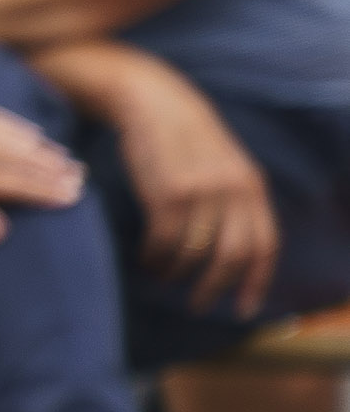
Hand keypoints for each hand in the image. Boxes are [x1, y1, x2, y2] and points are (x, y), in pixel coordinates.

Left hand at [0, 83, 90, 242]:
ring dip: (44, 149)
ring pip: (17, 138)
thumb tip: (0, 232)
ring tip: (66, 158)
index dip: (47, 191)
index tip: (73, 197)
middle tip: (81, 178)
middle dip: (54, 171)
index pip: (19, 184)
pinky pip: (0, 118)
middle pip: (25, 160)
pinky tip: (32, 131)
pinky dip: (20, 127)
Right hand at [103, 61, 282, 316]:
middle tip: (197, 303)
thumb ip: (234, 199)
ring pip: (194, 252)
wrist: (153, 102)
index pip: (264, 245)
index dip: (255, 282)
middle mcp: (232, 190)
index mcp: (252, 185)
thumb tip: (232, 249)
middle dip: (214, 287)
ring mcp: (200, 192)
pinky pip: (164, 241)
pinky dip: (154, 257)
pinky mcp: (167, 193)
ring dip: (176, 272)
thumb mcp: (224, 164)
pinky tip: (148, 259)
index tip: (242, 309)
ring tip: (164, 276)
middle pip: (231, 256)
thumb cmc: (185, 137)